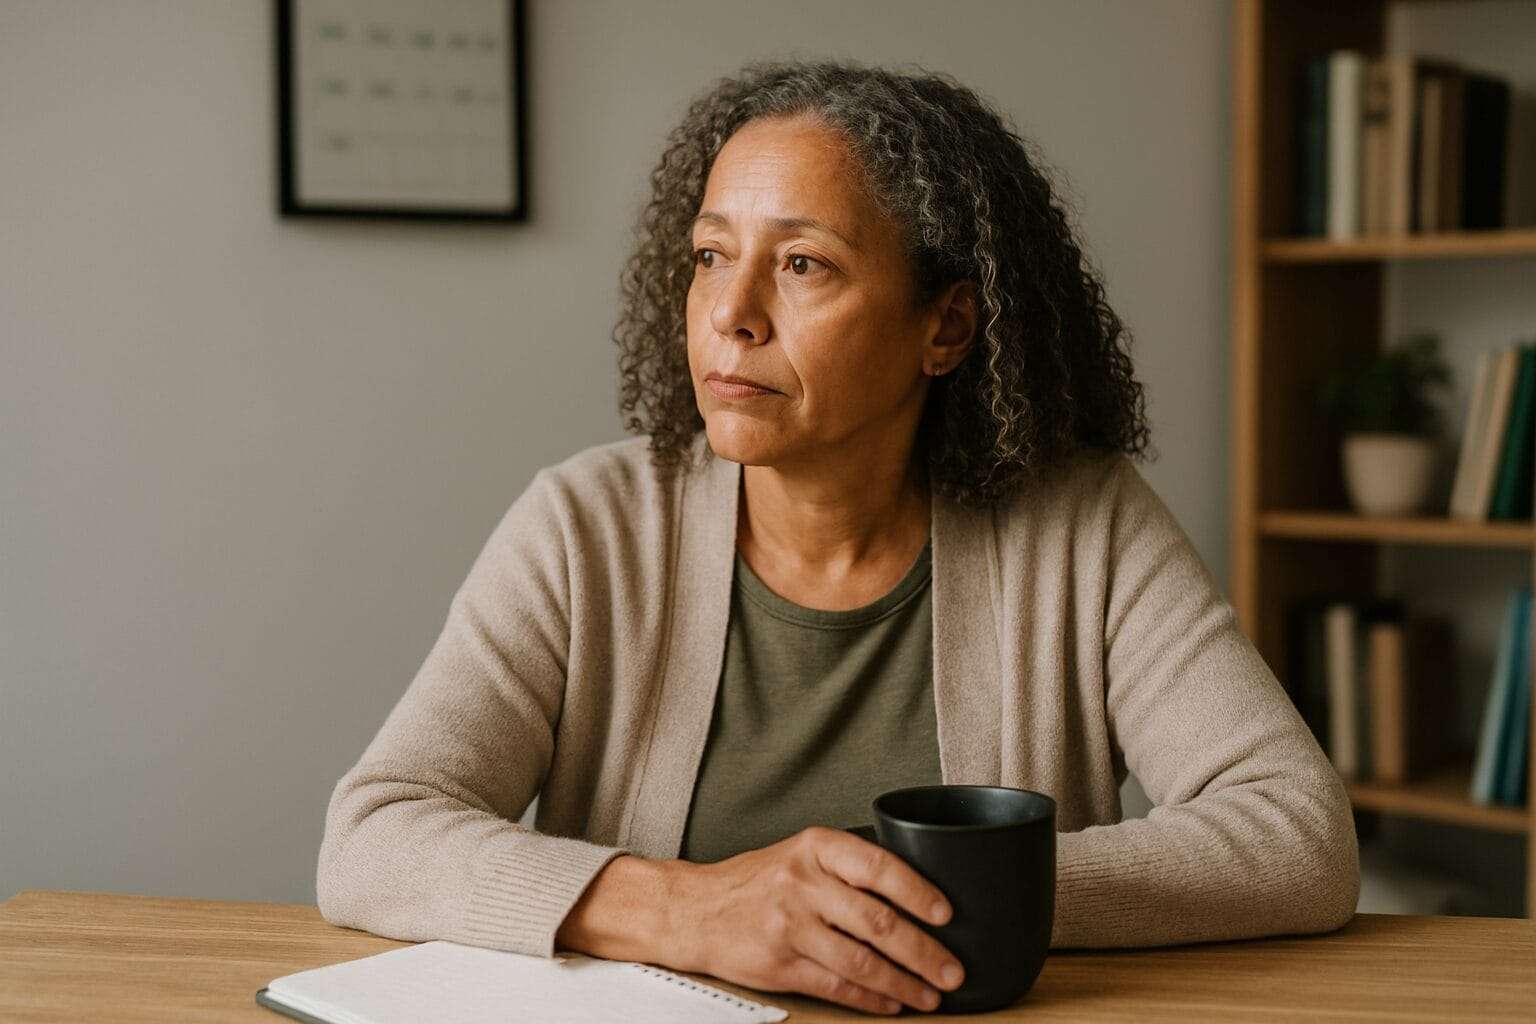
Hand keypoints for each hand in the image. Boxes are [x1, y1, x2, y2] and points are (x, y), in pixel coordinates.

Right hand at [672, 826, 965, 1014]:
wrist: (693, 909)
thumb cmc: (756, 881)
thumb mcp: (800, 855)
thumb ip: (846, 867)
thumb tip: (914, 895)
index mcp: (816, 848)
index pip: (878, 866)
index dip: (918, 892)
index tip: (947, 914)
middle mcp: (803, 884)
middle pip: (877, 922)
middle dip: (923, 952)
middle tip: (952, 970)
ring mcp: (789, 926)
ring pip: (861, 961)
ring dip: (903, 983)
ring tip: (930, 994)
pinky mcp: (780, 964)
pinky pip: (837, 986)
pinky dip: (870, 999)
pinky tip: (891, 1002)